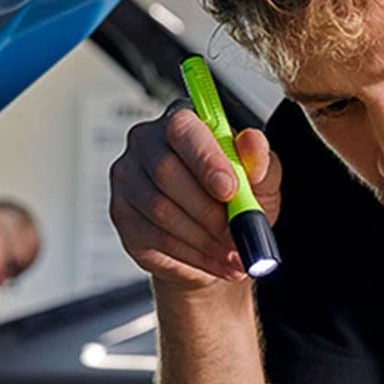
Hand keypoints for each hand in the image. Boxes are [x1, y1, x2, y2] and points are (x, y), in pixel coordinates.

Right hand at [109, 101, 282, 292]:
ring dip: (204, 239)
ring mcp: (128, 179)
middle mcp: (147, 143)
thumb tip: (252, 142)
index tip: (231, 190)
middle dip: (209, 210)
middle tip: (238, 233)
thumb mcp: (260, 178)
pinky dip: (192, 255)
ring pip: (161, 211)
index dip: (206, 160)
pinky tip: (215, 261)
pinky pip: (155, 238)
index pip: (183, 130)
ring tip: (234, 254)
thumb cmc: (236, 197)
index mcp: (182, 122)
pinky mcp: (122, 215)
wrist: (216, 240)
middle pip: (166, 172)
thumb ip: (259, 160)